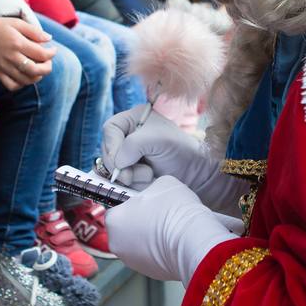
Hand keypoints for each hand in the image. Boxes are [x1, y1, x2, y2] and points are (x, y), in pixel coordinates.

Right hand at [0, 17, 55, 90]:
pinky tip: (25, 77)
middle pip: (35, 70)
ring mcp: (4, 67)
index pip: (41, 54)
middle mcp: (12, 57)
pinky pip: (12, 85)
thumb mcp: (16, 23)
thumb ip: (34, 31)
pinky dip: (22, 84)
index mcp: (18, 43)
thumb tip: (49, 39)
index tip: (53, 50)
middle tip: (48, 63)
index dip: (51, 53)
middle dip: (47, 68)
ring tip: (39, 70)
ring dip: (37, 77)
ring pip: (26, 80)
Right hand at [101, 105, 245, 211]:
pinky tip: (147, 183)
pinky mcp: (131, 174)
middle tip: (136, 176)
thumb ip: (134, 144)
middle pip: (107, 151)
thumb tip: (118, 162)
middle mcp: (127, 136)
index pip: (110, 130)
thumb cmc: (182, 151)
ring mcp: (128, 156)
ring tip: (150, 176)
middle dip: (121, 166)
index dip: (112, 146)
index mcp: (133, 120)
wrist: (197, 175)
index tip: (121, 163)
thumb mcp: (159, 139)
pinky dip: (131, 185)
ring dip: (129, 177)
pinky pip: (119, 181)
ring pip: (112, 169)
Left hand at [106, 176, 237, 282]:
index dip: (132, 206)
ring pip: (139, 246)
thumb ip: (150, 190)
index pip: (117, 210)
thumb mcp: (162, 184)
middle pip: (126, 230)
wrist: (193, 239)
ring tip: (170, 229)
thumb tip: (152, 197)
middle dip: (140, 224)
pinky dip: (161, 252)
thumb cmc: (173, 208)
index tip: (147, 204)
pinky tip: (174, 242)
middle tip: (159, 216)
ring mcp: (133, 262)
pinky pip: (153, 259)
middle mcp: (117, 245)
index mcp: (113, 220)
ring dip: (150, 239)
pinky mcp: (152, 274)